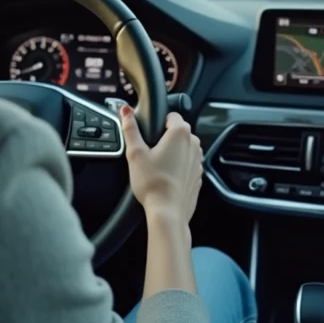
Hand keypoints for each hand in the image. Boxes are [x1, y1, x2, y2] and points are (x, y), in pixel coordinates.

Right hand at [120, 105, 202, 225]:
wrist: (167, 211)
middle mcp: (194, 144)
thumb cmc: (152, 183)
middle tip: (149, 153)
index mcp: (180, 133)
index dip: (157, 123)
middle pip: (177, 131)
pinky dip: (178, 167)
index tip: (148, 136)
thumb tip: (125, 111)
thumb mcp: (135, 153)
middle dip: (164, 138)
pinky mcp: (198, 175)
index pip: (170, 115)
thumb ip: (130, 128)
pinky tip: (165, 177)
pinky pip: (187, 164)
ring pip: (183, 148)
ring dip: (172, 152)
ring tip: (156, 167)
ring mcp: (198, 160)